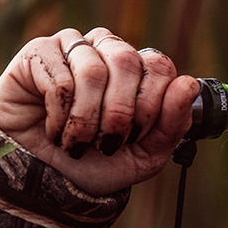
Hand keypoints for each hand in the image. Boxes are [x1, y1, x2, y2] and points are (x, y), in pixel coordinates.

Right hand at [0, 28, 199, 195]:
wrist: (39, 180)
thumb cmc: (94, 163)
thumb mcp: (144, 155)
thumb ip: (173, 123)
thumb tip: (189, 84)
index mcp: (138, 69)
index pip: (159, 66)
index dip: (150, 105)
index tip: (134, 137)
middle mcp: (107, 49)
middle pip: (128, 62)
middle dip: (119, 114)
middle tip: (106, 143)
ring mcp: (73, 47)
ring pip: (93, 71)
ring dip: (86, 119)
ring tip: (76, 143)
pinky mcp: (38, 53)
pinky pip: (59, 79)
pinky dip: (59, 116)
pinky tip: (53, 130)